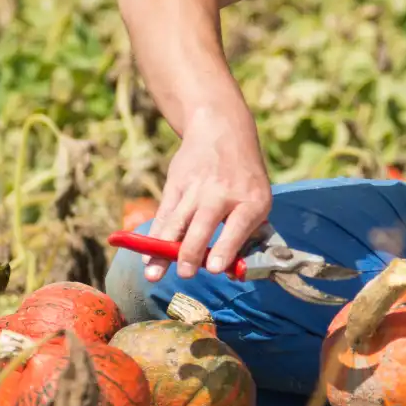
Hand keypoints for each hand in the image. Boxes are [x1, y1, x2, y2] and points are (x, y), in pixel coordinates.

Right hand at [144, 122, 271, 280]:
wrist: (221, 131)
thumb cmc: (244, 177)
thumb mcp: (258, 198)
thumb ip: (248, 231)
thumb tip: (232, 270)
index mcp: (251, 199)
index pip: (238, 226)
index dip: (226, 247)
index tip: (215, 268)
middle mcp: (222, 194)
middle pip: (202, 225)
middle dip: (191, 251)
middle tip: (185, 273)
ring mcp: (196, 189)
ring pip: (177, 223)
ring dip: (163, 250)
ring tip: (153, 275)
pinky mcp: (175, 185)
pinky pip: (164, 215)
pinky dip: (155, 236)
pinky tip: (146, 257)